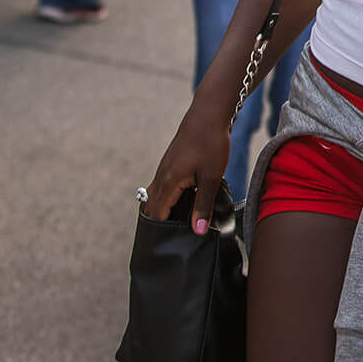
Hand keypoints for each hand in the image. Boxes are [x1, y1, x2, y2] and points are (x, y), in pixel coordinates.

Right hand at [145, 99, 234, 234]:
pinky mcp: (171, 164)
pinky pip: (163, 188)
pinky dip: (167, 200)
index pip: (156, 215)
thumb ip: (203, 205)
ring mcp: (165, 169)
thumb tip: (197, 231)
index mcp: (168, 182)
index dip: (161, 232)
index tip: (167, 247)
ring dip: (162, 211)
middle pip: (151, 208)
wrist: (208, 114)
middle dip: (158, 225)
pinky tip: (182, 205)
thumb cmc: (210, 143)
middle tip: (169, 242)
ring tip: (175, 228)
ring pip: (156, 197)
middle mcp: (161, 177)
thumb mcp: (211, 177)